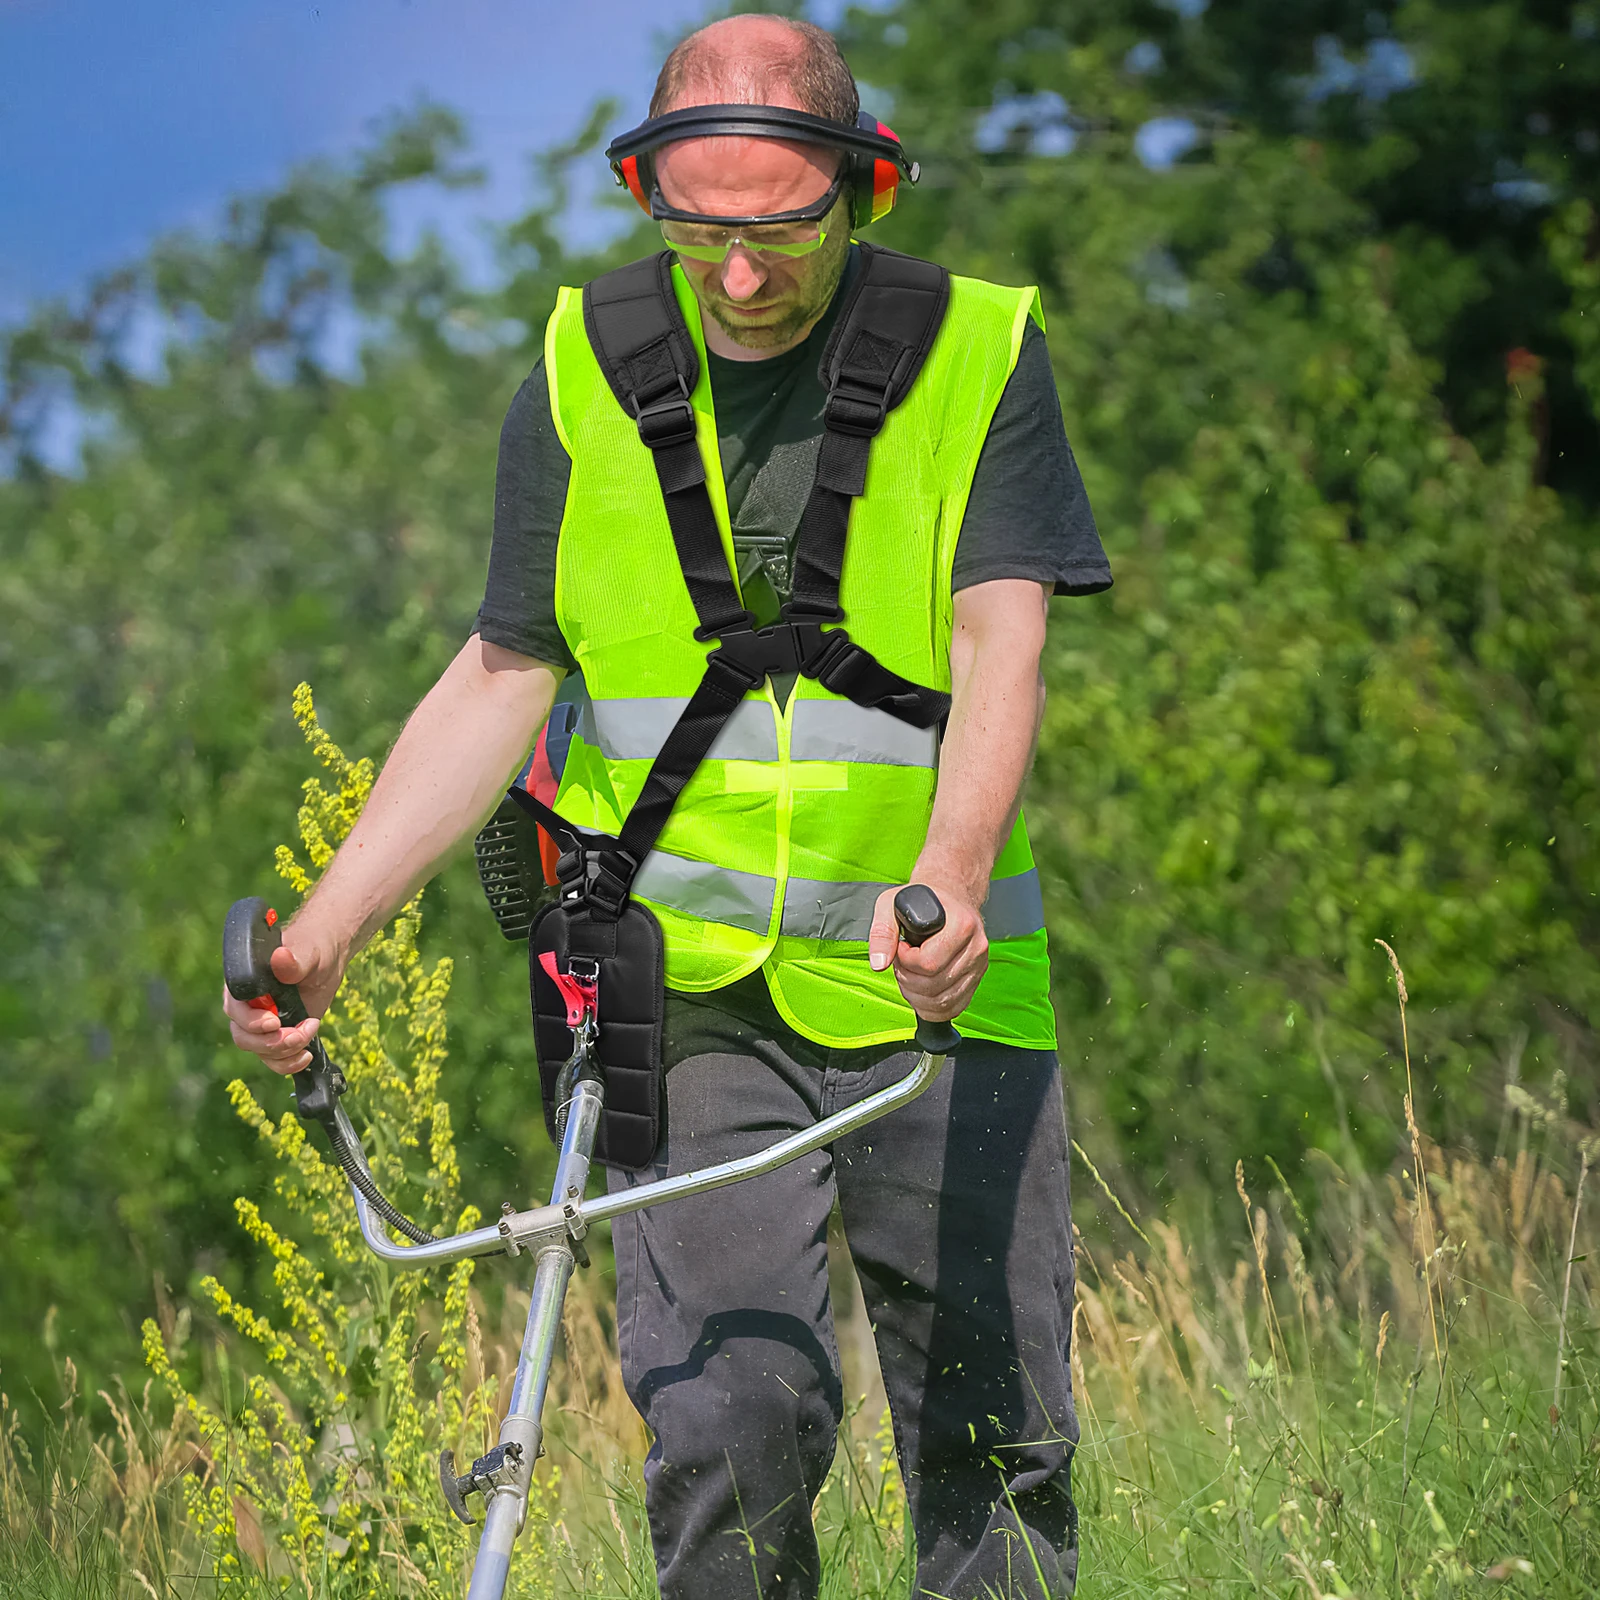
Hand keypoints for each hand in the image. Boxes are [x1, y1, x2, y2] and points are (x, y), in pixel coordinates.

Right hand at [221, 919, 345, 1075]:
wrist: (327, 959)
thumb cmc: (314, 949)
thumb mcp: (308, 952)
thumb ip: (294, 960)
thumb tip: (281, 958)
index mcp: (245, 983)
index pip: (234, 1008)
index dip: (251, 1021)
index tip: (275, 1021)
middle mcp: (247, 1006)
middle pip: (244, 1036)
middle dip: (271, 1042)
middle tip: (299, 1033)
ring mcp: (262, 1023)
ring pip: (259, 1050)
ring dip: (284, 1052)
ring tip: (308, 1035)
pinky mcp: (278, 1035)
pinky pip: (273, 1059)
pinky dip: (287, 1063)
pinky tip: (306, 1056)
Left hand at [867, 877, 988, 1022]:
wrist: (948, 898)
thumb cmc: (921, 900)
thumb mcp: (892, 904)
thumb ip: (882, 932)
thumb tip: (879, 963)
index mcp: (961, 925)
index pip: (928, 963)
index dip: (905, 961)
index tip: (901, 946)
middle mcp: (976, 947)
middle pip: (934, 986)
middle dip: (907, 979)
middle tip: (902, 962)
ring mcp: (978, 966)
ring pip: (942, 1002)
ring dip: (916, 996)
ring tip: (910, 974)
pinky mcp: (977, 980)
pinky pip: (953, 1008)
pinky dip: (931, 1008)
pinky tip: (920, 991)